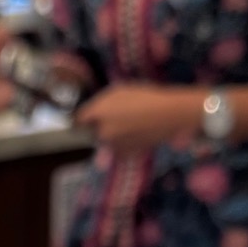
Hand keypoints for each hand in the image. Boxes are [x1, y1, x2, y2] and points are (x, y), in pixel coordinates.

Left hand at [74, 84, 203, 152]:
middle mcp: (102, 132)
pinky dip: (121, 144)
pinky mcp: (125, 154)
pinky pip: (116, 149)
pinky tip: (135, 133)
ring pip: (105, 142)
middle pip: (91, 133)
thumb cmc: (145, 97)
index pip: (78, 120)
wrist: (169, 114)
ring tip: (129, 125)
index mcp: (98, 114)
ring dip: (110, 136)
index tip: (87, 116)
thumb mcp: (119, 91)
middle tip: (116, 117)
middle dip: (98, 126)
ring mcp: (114, 146)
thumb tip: (90, 114)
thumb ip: (99, 103)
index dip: (82, 117)